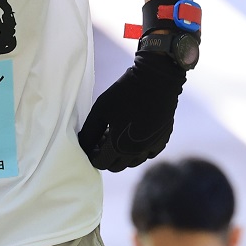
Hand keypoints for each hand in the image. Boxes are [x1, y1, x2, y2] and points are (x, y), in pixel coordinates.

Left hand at [77, 48, 188, 171]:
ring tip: (118, 134)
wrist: (156, 79)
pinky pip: (148, 154)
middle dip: (106, 156)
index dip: (93, 154)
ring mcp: (152, 147)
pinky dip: (139, 150)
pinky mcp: (163, 140)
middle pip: (116, 166)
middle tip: (103, 138)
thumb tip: (82, 146)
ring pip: (132, 162)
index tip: (92, 142)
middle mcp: (137, 152)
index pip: (100, 163)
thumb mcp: (100, 110)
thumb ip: (89, 132)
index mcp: (119, 146)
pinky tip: (135, 134)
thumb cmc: (124, 93)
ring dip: (122, 154)